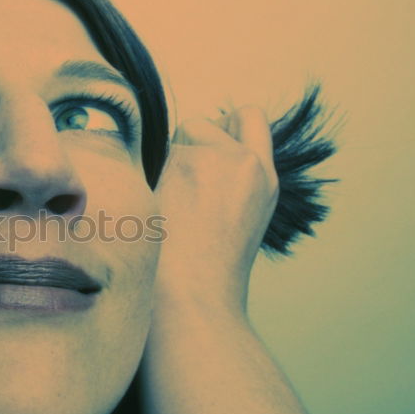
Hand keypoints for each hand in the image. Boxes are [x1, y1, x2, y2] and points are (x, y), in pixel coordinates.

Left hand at [154, 107, 278, 318]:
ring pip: (174, 139)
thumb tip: (198, 150)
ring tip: (171, 212)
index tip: (207, 147)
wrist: (192, 296)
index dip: (223, 126)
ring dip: (165, 167)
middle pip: (202, 124)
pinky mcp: (186, 161)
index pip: (251, 117)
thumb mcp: (238, 218)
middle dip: (185, 149)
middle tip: (180, 192)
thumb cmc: (203, 271)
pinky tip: (160, 210)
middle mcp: (245, 163)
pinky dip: (150, 176)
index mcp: (265, 178)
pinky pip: (155, 153)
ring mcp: (217, 158)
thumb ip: (229, 179)